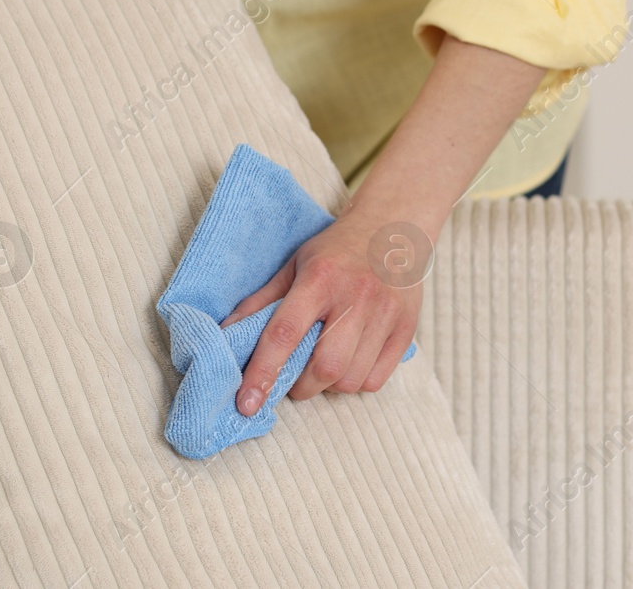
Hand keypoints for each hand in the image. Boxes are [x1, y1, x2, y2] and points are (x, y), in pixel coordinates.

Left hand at [221, 204, 427, 414]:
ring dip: (328, 386)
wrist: (392, 229)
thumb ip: (261, 302)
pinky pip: (376, 380)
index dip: (262, 372)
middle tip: (293, 377)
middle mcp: (355, 297)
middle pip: (324, 367)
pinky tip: (350, 363)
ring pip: (351, 379)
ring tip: (322, 366)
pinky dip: (356, 383)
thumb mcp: (293, 265)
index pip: (285, 334)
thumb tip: (226, 335)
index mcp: (320, 279)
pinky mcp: (406, 328)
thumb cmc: (335, 251)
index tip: (246, 403)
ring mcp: (385, 313)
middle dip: (300, 386)